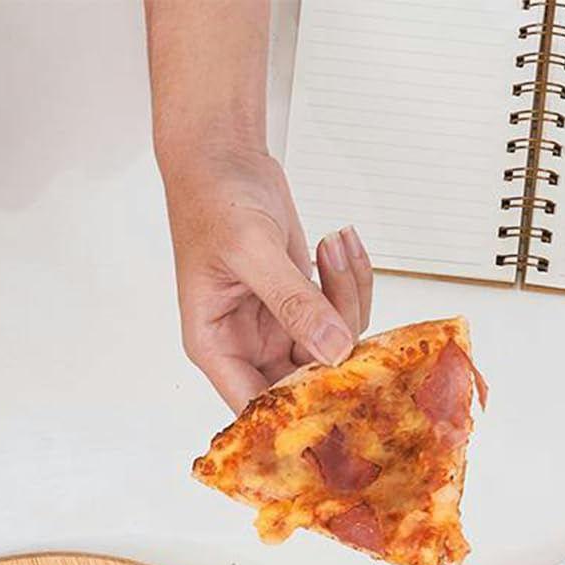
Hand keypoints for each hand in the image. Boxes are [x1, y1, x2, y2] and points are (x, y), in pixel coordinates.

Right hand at [155, 141, 372, 410]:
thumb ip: (293, 301)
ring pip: (333, 346)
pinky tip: (341, 245)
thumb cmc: (212, 195)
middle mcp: (246, 345)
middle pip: (306, 380)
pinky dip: (352, 283)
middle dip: (337, 347)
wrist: (221, 155)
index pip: (257, 405)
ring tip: (334, 247)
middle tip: (350, 305)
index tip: (339, 392)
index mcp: (215, 344)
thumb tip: (333, 349)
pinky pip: (342, 316)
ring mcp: (278, 327)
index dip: (298, 409)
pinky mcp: (302, 305)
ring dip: (348, 301)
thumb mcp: (252, 248)